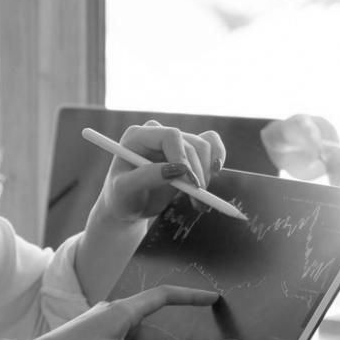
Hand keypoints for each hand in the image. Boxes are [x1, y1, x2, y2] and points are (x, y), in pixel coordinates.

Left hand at [98, 121, 226, 222]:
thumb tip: (177, 169)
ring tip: (198, 200)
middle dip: (197, 172)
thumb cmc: (122, 197)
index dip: (184, 158)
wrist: (130, 206)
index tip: (189, 183)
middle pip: (190, 143)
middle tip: (197, 199)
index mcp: (137, 136)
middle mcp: (157, 133)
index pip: (170, 136)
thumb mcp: (125, 190)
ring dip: (207, 174)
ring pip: (203, 147)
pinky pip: (211, 144)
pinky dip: (217, 159)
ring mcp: (174, 141)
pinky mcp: (187, 150)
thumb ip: (147, 177)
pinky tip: (215, 174)